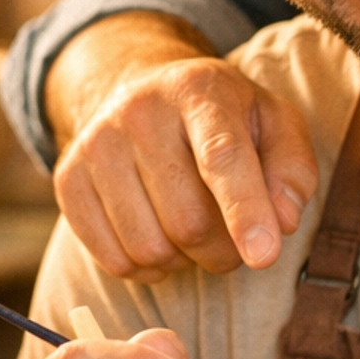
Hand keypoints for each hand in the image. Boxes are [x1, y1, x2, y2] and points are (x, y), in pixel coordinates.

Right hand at [52, 35, 318, 281]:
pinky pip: (114, 259)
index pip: (222, 157)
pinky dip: (148, 267)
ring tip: (195, 232)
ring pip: (149, 247)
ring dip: (185, 261)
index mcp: (199, 91)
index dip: (245, 211)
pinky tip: (160, 237)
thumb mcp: (274, 125)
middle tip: (235, 240)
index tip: (263, 255)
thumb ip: (292, 172)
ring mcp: (96, 145)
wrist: (141, 91)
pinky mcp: (68, 180)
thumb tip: (282, 221)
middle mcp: (139, 111)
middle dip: (223, 251)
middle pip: (188, 220)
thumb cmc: (223, 119)